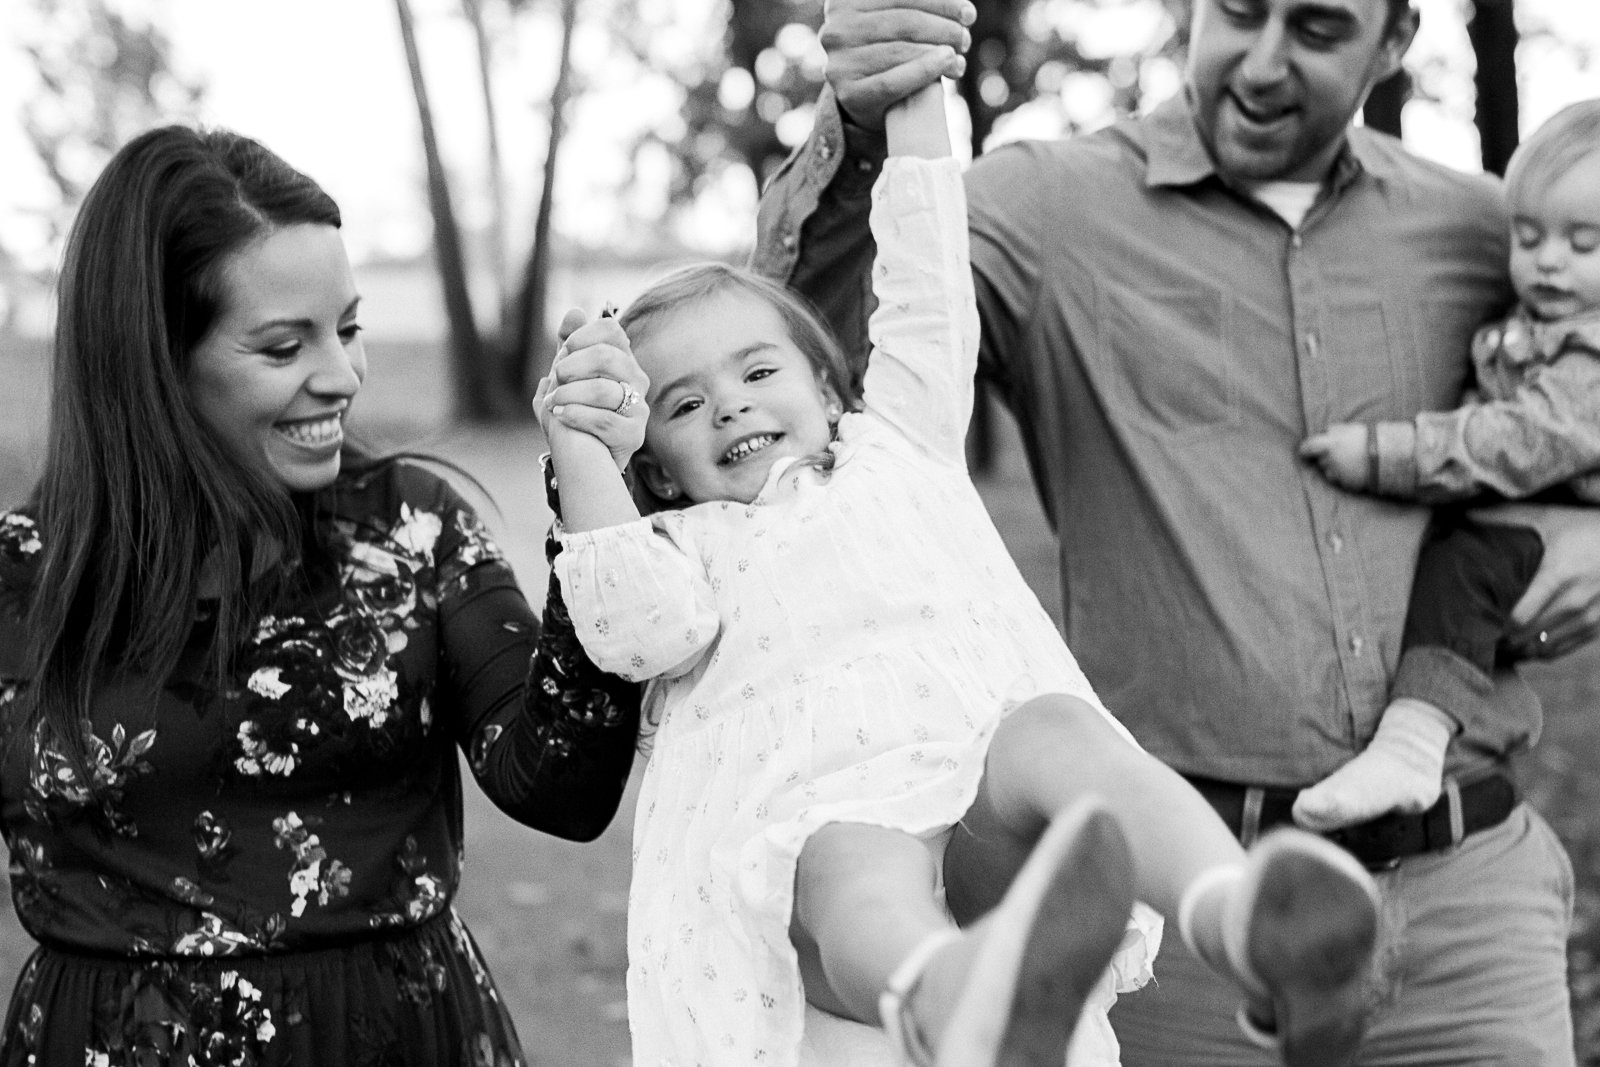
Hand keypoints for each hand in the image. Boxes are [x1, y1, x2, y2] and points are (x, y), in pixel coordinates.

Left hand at [534, 308, 649, 470]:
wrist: (583, 459)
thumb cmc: (574, 414)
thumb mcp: (566, 378)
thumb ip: (570, 345)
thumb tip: (575, 313)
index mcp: (622, 361)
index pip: (612, 331)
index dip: (584, 336)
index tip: (565, 350)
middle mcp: (636, 381)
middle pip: (607, 356)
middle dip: (573, 365)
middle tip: (557, 377)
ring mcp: (639, 408)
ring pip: (603, 389)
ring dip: (568, 394)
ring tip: (553, 402)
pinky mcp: (634, 435)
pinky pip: (603, 419)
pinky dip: (575, 415)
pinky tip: (561, 415)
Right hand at [820, 0, 973, 131]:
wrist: (865, 99)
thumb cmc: (887, 49)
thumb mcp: (893, 19)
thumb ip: (915, 7)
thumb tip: (959, 6)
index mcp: (845, 1)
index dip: (941, 3)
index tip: (968, 13)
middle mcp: (836, 29)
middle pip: (905, 22)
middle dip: (945, 29)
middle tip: (964, 38)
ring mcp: (839, 63)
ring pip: (902, 50)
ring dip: (941, 52)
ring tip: (959, 57)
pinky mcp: (849, 93)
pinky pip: (893, 81)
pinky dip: (927, 70)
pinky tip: (948, 65)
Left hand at [1298, 423, 1369, 490]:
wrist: (1388, 457)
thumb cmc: (1369, 438)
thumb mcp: (1351, 428)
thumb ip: (1336, 430)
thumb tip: (1327, 431)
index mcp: (1328, 445)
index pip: (1307, 448)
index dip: (1305, 449)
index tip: (1304, 451)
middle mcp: (1330, 461)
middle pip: (1320, 460)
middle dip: (1326, 457)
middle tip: (1341, 453)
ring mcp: (1338, 474)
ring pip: (1329, 471)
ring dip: (1335, 467)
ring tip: (1351, 461)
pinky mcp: (1346, 484)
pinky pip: (1341, 480)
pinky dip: (1345, 476)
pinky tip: (1356, 469)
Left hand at [1479, 505, 1599, 659]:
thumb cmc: (1582, 527)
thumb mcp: (1547, 517)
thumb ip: (1506, 516)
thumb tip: (1465, 512)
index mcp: (1557, 575)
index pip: (1520, 617)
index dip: (1495, 624)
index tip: (1475, 620)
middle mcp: (1575, 600)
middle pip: (1527, 637)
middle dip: (1501, 639)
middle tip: (1478, 635)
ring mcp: (1589, 616)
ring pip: (1544, 649)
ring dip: (1518, 650)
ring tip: (1495, 643)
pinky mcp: (1598, 625)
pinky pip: (1562, 650)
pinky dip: (1540, 653)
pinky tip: (1521, 646)